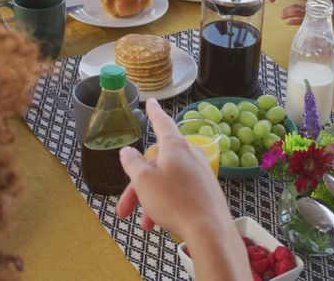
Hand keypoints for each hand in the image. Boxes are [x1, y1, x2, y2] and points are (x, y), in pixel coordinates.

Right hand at [116, 99, 231, 238]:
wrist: (209, 230)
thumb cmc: (175, 202)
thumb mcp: (144, 182)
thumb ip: (133, 163)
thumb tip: (127, 151)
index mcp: (175, 146)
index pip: (162, 123)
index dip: (154, 113)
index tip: (151, 102)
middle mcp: (191, 155)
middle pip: (158, 164)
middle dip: (138, 187)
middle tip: (124, 209)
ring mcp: (201, 173)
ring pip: (168, 181)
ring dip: (151, 200)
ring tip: (145, 224)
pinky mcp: (207, 190)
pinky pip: (181, 192)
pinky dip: (168, 204)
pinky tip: (161, 222)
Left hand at [281, 1, 333, 48]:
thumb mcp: (324, 14)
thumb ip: (317, 16)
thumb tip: (313, 20)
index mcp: (313, 6)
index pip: (300, 5)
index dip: (292, 8)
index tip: (287, 11)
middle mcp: (311, 8)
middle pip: (296, 7)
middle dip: (287, 10)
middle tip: (281, 14)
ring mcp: (311, 14)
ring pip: (296, 12)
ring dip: (288, 14)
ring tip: (282, 17)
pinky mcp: (312, 20)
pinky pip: (300, 20)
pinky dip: (293, 21)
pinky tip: (288, 22)